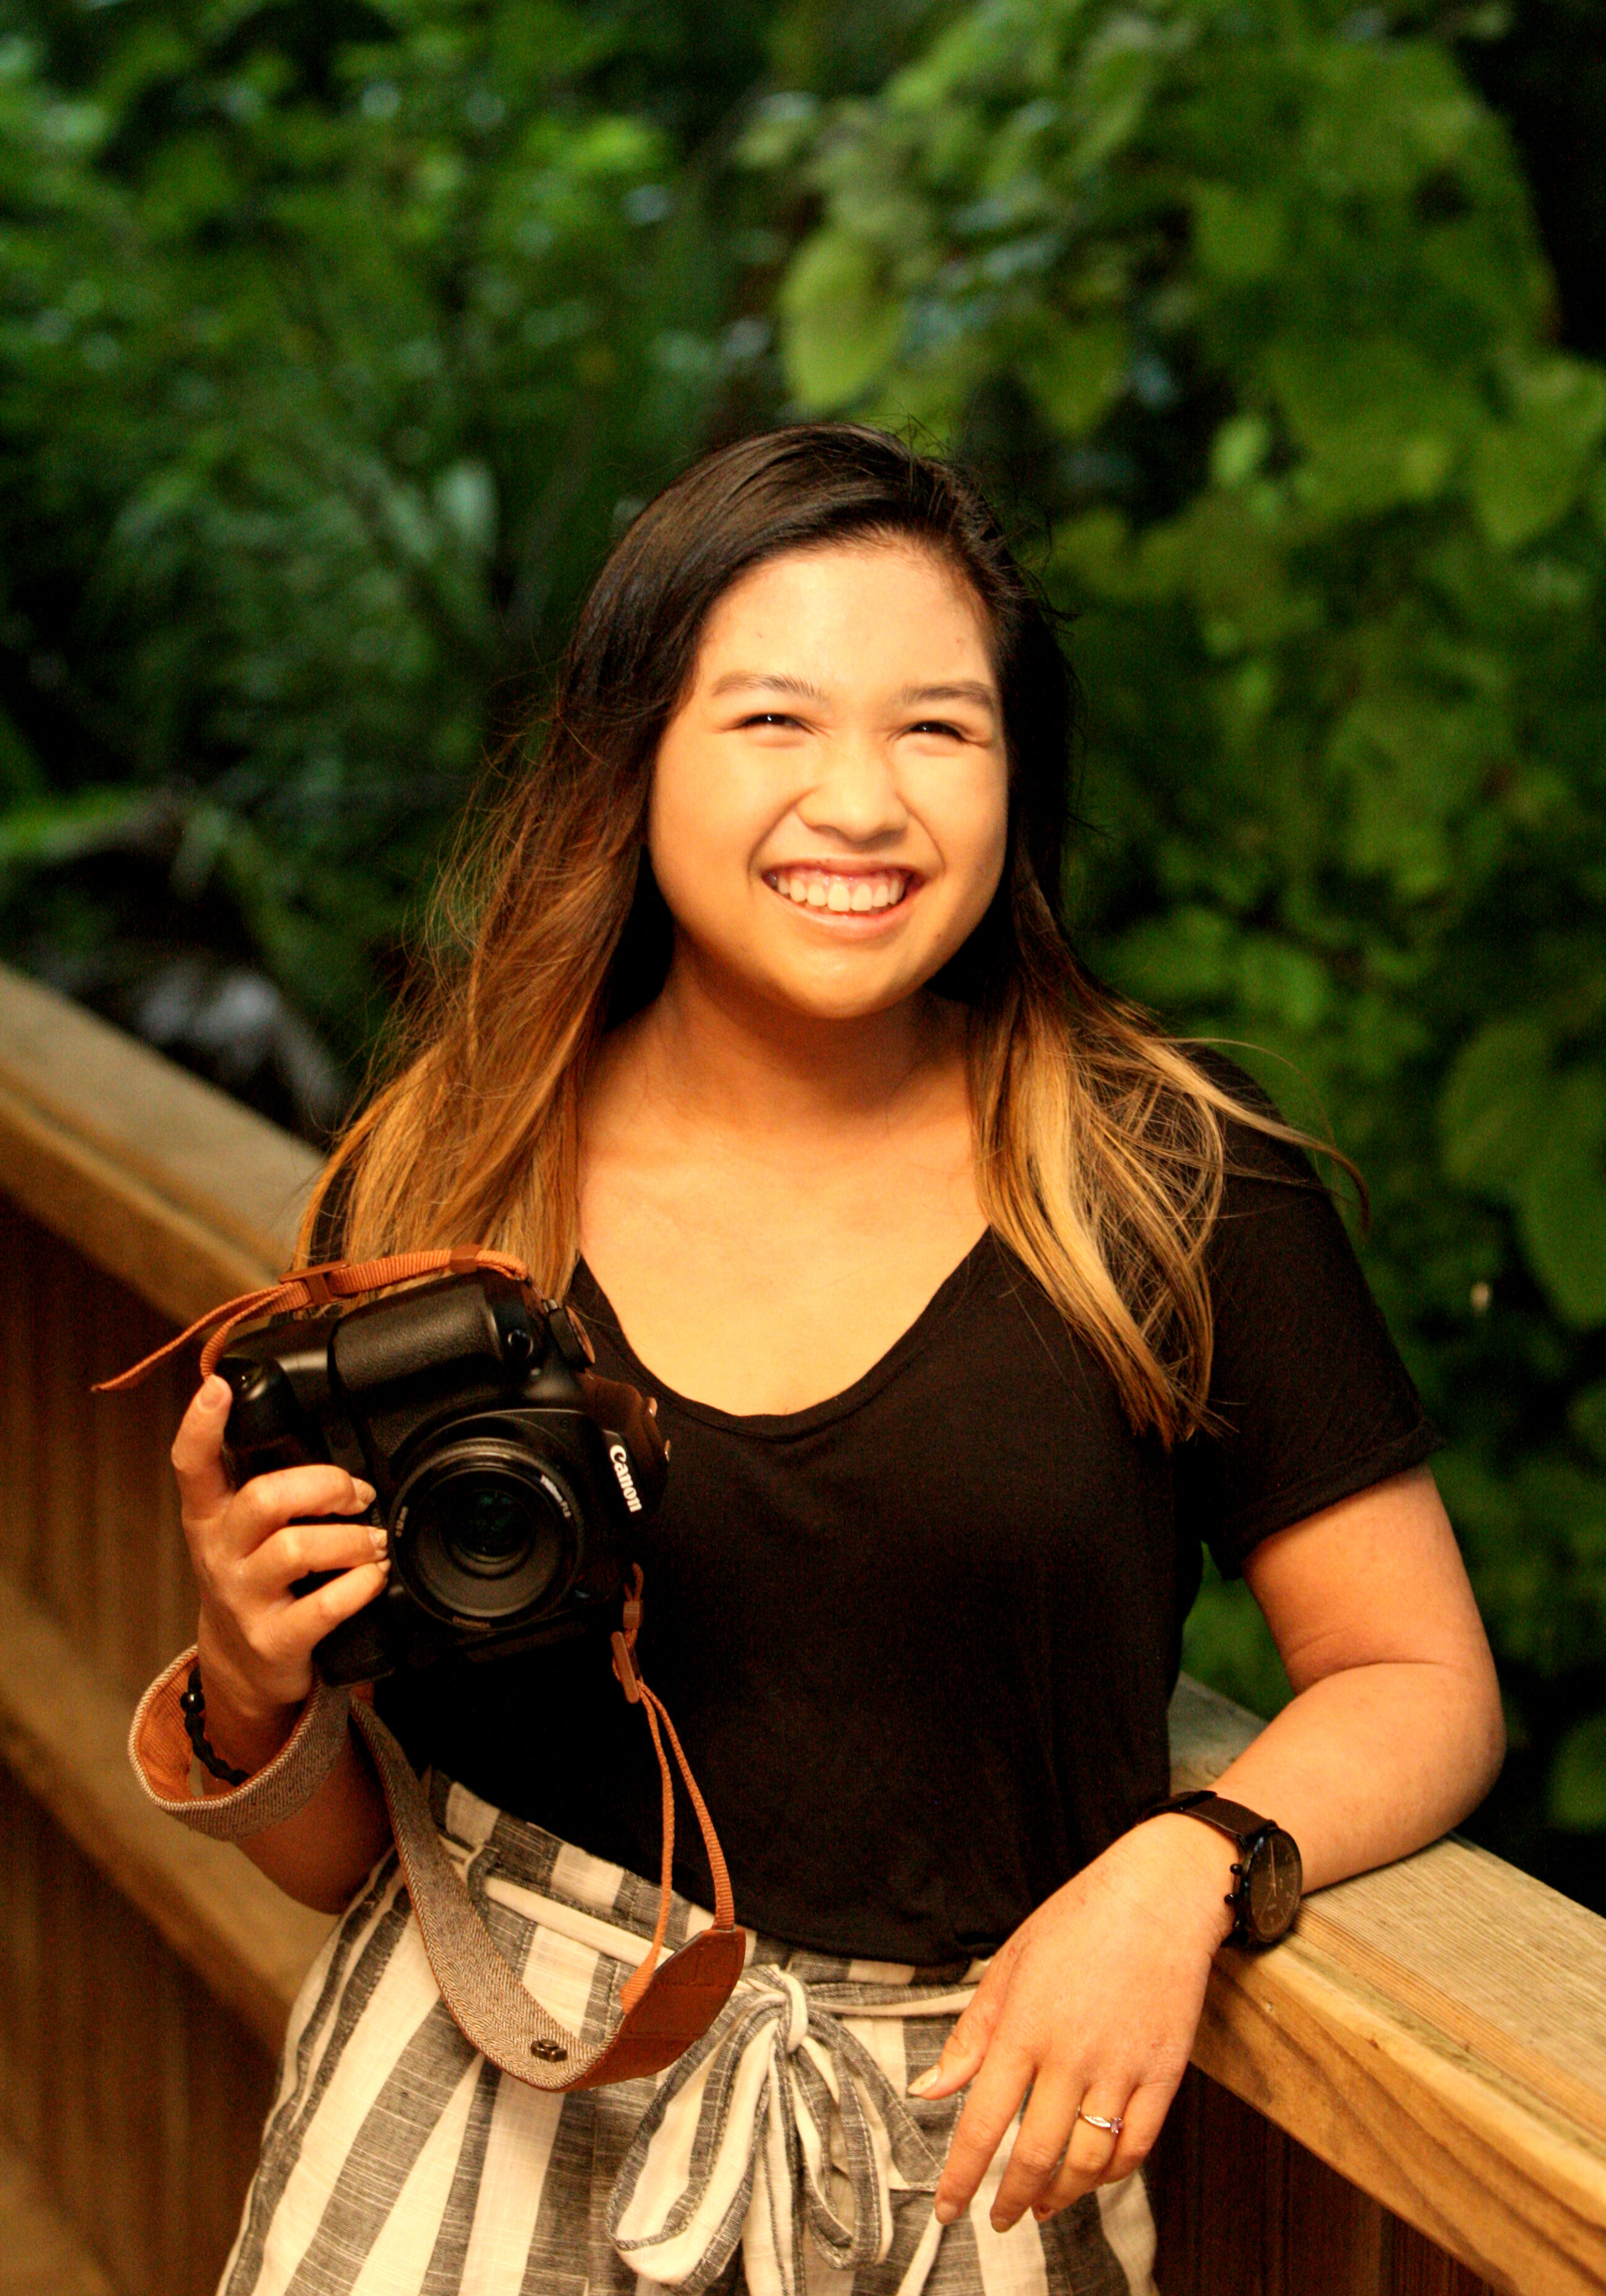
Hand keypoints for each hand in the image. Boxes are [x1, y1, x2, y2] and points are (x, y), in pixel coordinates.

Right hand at [171, 1375, 387, 1767]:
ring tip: (375, 1544)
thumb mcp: (244, 1531)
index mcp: (210, 1517)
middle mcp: (220, 1554)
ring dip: (352, 1540)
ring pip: (296, 1549)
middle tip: (359, 1495)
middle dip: (325, 1485)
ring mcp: (243, 1599)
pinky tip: (373, 1578)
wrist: (244, 1668)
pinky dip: (361, 1586)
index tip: (218, 1388)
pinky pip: (324, 1606)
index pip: (193, 1465)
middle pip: (264, 1499)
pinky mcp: (273, 1640)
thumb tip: (322, 1429)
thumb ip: (270, 1485)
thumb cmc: (256, 1580)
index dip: (201, 1425)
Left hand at [915, 1817, 1237, 2231]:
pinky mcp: (1164, 2073)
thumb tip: (930, 2091)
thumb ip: (970, 2035)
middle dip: (1011, 2199)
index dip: (961, 2175)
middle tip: (1000, 2218)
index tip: (947, 2209)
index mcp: (1023, 2026)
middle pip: (1034, 2154)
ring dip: (1061, 2195)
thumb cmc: (1078, 1922)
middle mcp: (1071, 2055)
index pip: (982, 2121)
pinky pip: (1137, 2146)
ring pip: (1087, 2161)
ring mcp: (1122, 2067)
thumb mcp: (1009, 1965)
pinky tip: (1092, 2176)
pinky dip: (1111, 2175)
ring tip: (1043, 2205)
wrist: (1160, 1896)